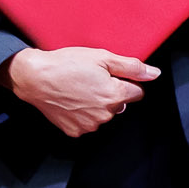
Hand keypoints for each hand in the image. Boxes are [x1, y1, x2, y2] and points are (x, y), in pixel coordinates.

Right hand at [8, 46, 159, 138]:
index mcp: (115, 95)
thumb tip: (154, 74)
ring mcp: (90, 125)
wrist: (34, 78)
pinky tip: (71, 100)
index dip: (124, 81)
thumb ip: (132, 67)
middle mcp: (105, 114)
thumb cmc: (66, 64)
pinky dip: (82, 114)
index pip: (137, 93)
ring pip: (103, 114)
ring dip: (96, 104)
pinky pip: (87, 123)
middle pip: (120, 104)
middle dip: (110, 93)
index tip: (109, 75)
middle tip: (91, 79)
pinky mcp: (75, 131)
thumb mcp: (102, 57)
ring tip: (78, 89)